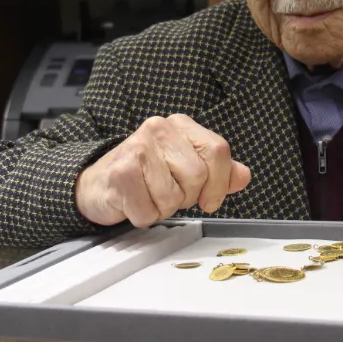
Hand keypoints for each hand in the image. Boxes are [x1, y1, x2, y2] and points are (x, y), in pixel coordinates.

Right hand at [75, 114, 250, 226]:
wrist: (99, 183)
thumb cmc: (146, 176)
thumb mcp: (187, 170)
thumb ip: (219, 172)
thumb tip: (243, 176)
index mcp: (181, 125)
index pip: (218, 151)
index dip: (219, 183)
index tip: (209, 199)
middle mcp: (159, 128)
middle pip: (197, 176)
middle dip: (185, 197)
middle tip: (167, 193)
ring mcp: (137, 146)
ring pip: (173, 196)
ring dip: (163, 208)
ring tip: (149, 196)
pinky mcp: (120, 170)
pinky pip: (148, 210)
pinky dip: (144, 216)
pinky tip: (134, 202)